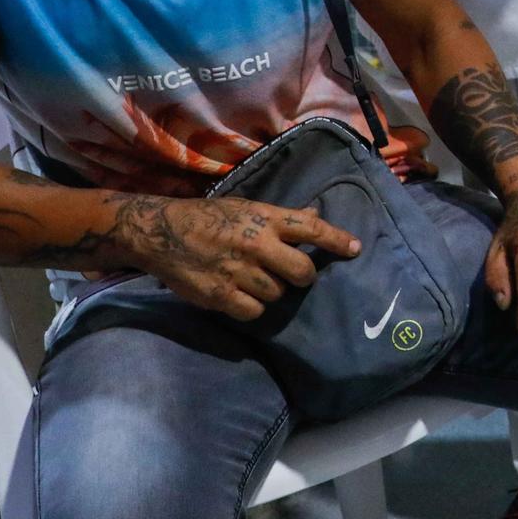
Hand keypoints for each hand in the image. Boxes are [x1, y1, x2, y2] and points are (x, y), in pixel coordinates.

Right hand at [115, 194, 359, 321]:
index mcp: (264, 218)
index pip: (311, 229)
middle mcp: (256, 244)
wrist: (161, 232)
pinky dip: (252, 306)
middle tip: (296, 275)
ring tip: (255, 279)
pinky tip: (240, 294)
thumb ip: (282, 217)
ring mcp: (238, 271)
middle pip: (302, 272)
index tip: (356, 249)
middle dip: (304, 276)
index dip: (337, 240)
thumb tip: (317, 217)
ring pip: (277, 293)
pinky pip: (254, 310)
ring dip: (273, 290)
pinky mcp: (219, 295)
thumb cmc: (210, 217)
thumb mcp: (247, 207)